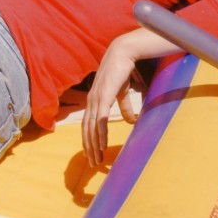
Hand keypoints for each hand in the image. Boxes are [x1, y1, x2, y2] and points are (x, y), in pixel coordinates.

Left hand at [83, 33, 144, 167]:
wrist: (122, 54)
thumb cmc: (121, 72)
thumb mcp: (122, 93)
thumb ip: (123, 107)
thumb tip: (131, 122)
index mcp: (93, 100)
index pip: (88, 124)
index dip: (88, 140)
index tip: (91, 154)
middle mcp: (91, 101)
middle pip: (87, 129)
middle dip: (89, 147)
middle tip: (93, 164)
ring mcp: (96, 98)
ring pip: (93, 127)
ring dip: (94, 145)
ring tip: (97, 159)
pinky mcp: (104, 96)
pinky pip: (101, 118)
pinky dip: (100, 132)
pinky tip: (102, 144)